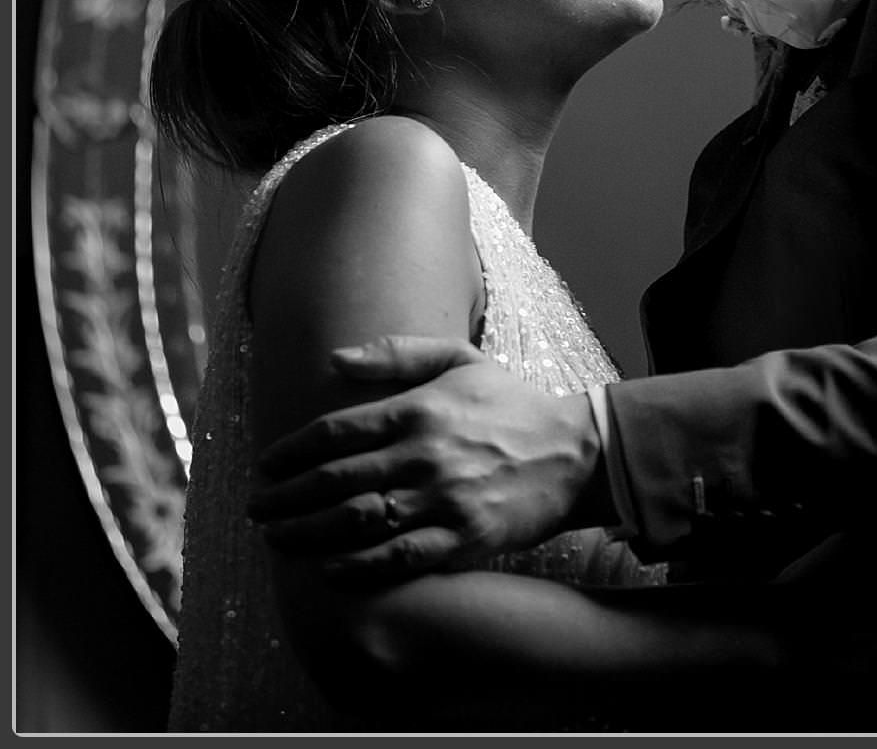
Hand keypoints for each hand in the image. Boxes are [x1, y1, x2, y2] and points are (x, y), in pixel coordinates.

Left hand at [248, 336, 599, 580]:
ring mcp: (441, 499)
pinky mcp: (461, 538)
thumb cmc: (511, 405)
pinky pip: (393, 559)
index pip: (331, 433)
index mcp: (418, 410)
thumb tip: (334, 360)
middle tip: (257, 509)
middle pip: (330, 481)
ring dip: (304, 535)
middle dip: (282, 498)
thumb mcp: (461, 360)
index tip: (266, 467)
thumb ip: (397, 353)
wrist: (574, 452)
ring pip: (352, 523)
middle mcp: (423, 455)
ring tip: (279, 539)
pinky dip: (352, 567)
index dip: (287, 453)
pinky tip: (327, 568)